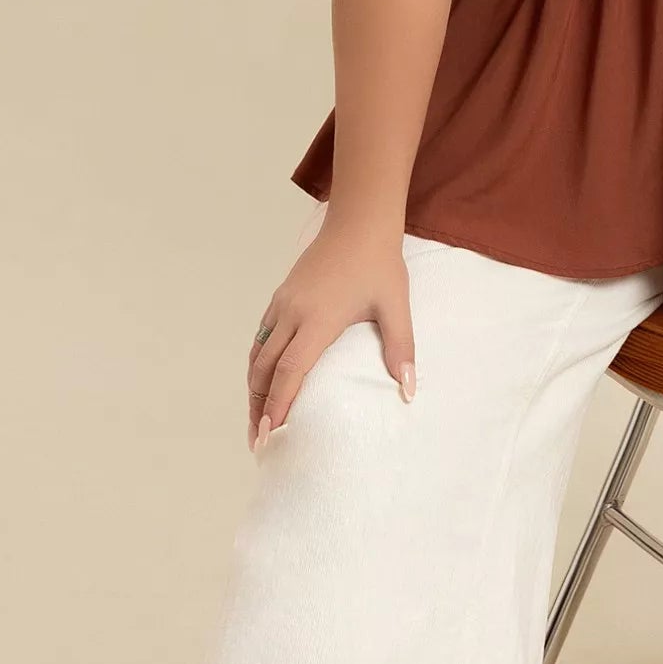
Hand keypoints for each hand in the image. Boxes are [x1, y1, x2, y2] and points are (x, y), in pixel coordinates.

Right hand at [246, 213, 416, 453]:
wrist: (359, 221)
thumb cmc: (379, 263)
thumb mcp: (396, 304)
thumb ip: (401, 347)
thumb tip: (409, 389)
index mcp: (318, 320)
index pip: (290, 372)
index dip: (277, 405)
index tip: (268, 435)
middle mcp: (293, 313)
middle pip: (264, 369)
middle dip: (258, 407)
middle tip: (258, 442)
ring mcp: (283, 303)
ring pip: (257, 353)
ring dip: (253, 388)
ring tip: (256, 419)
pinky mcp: (282, 295)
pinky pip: (261, 336)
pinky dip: (257, 363)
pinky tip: (262, 380)